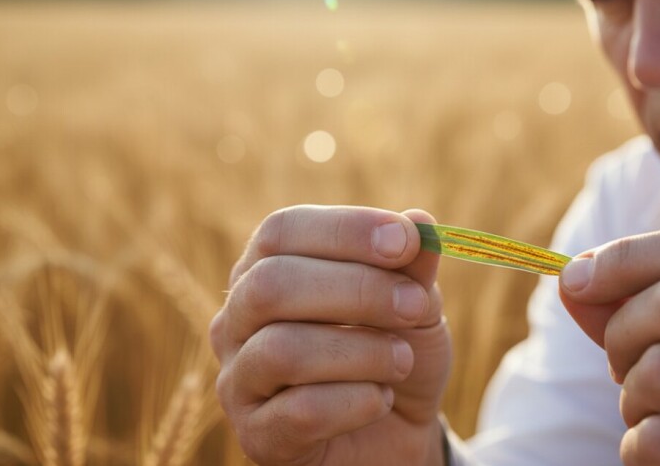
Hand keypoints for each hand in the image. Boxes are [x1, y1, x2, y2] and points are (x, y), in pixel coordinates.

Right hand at [210, 205, 451, 465]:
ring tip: (402, 360)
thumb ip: (412, 266)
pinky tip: (381, 400)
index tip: (406, 240)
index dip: (344, 230)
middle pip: (272, 285)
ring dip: (361, 351)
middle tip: (415, 305)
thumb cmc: (395, 353)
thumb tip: (422, 221)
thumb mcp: (415, 305)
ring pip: (282, 350)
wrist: (398, 432)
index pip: (281, 231)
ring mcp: (239, 381)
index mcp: (266, 269)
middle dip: (357, 290)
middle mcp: (238, 321)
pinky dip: (357, 402)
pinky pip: (300, 412)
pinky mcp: (258, 437)